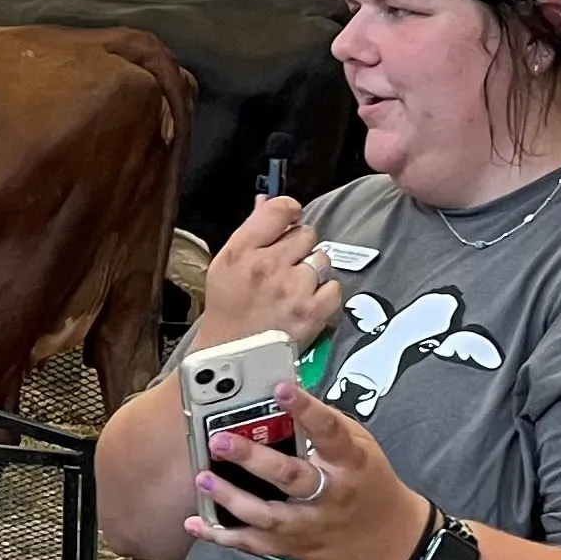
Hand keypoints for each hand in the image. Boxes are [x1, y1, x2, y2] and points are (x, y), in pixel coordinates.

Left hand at [185, 380, 430, 559]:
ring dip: (232, 498)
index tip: (281, 388)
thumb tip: (280, 398)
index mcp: (350, 463)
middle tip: (220, 440)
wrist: (390, 542)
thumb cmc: (368, 483)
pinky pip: (255, 544)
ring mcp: (310, 525)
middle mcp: (330, 495)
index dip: (307, 409)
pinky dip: (223, 536)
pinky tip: (196, 523)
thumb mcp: (359, 447)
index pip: (330, 431)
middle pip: (292, 477)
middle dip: (254, 459)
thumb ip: (323, 426)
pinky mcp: (293, 548)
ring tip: (203, 479)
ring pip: (268, 516)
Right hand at [198, 196, 341, 351]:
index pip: (280, 209)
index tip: (288, 226)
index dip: (289, 214)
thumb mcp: (226, 264)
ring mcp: (292, 289)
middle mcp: (267, 266)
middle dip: (299, 249)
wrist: (231, 357)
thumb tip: (268, 202)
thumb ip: (250, 231)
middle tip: (285, 269)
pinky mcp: (312, 312)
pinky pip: (334, 287)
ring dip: (312, 273)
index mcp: (241, 250)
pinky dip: (324, 296)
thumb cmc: (228, 310)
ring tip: (294, 290)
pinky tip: (305, 305)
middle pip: (306, 233)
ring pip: (322, 260)